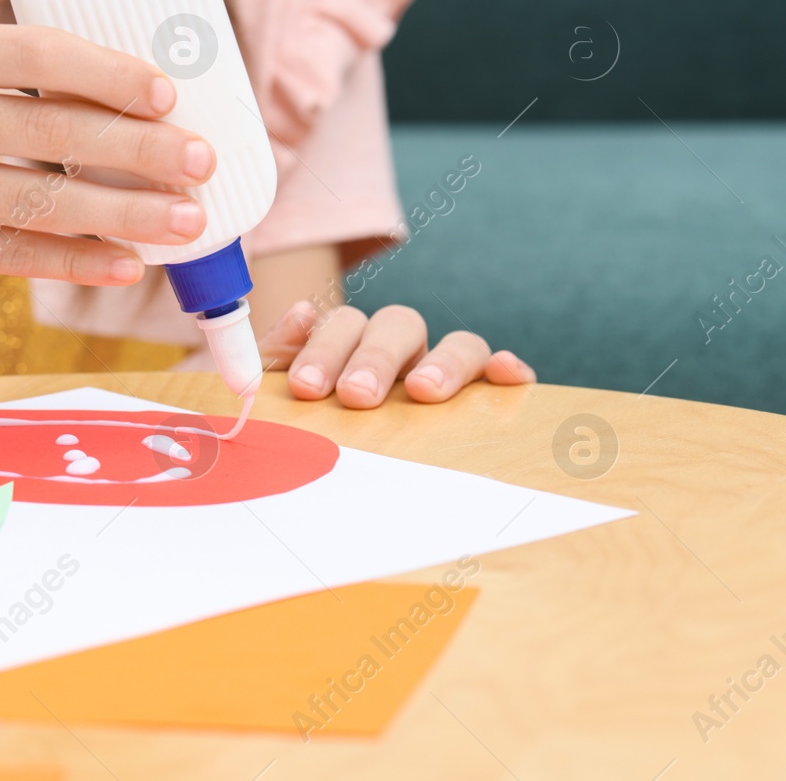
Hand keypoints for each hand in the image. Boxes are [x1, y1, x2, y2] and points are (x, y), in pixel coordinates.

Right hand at [0, 22, 215, 284]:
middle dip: (134, 150)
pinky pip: (4, 256)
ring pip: (32, 205)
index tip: (167, 94)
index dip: (105, 73)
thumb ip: (10, 73)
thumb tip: (134, 104)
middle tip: (200, 162)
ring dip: (120, 216)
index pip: (31, 54)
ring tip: (185, 220)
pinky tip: (124, 264)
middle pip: (43, 133)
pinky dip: (71, 262)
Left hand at [260, 301, 534, 407]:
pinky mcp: (484, 399)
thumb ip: (279, 355)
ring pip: (459, 343)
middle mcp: (401, 353)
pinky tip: (507, 374)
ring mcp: (444, 372)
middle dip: (377, 357)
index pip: (343, 325)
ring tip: (423, 392)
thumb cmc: (303, 428)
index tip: (307, 387)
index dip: (325, 349)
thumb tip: (303, 314)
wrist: (320, 471)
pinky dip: (506, 367)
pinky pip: (501, 374)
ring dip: (444, 362)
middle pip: (399, 325)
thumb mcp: (278, 393)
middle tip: (358, 394)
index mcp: (350, 346)